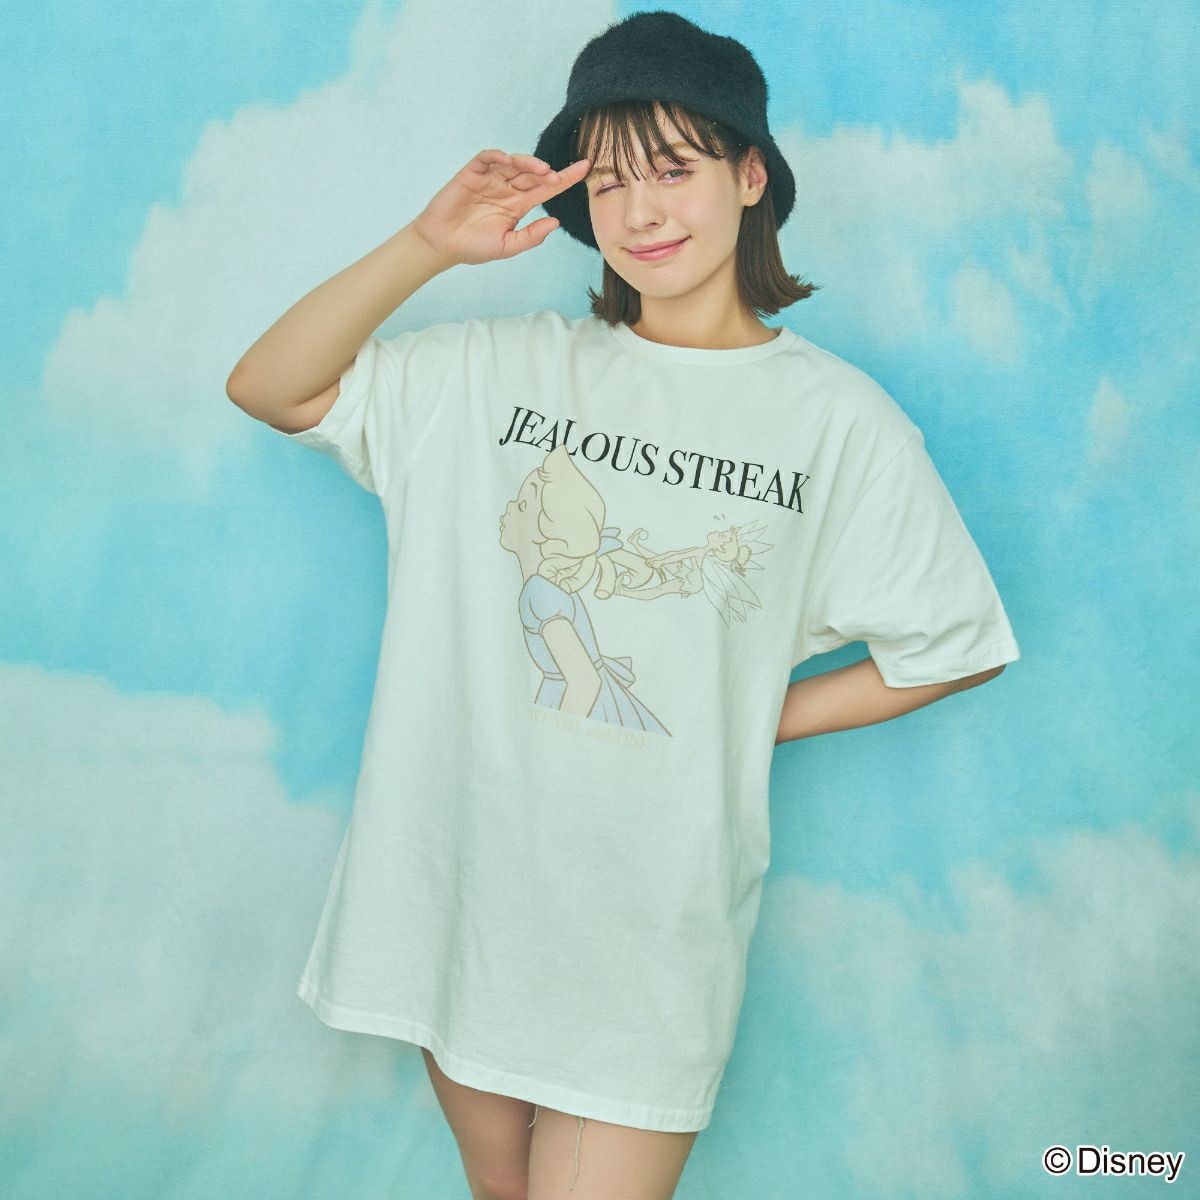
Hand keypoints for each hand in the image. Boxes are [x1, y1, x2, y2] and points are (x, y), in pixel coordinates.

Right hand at [411, 150, 590, 265]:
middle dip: (547, 172)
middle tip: (557, 177)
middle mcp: (507, 189)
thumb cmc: (474, 248)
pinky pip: (487, 158)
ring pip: (515, 163)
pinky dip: (498, 156)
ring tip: (540, 170)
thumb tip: (556, 222)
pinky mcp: (472, 173)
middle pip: (533, 173)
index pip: (547, 188)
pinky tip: (507, 161)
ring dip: (528, 163)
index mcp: (518, 205)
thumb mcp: (508, 246)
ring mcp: (490, 179)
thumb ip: (531, 236)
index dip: (567, 177)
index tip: (586, 168)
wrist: (442, 244)